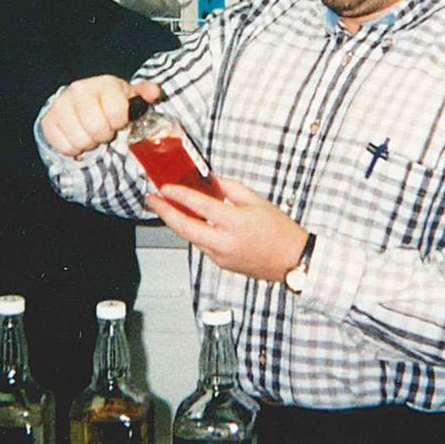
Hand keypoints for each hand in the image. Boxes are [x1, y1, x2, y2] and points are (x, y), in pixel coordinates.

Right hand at [40, 76, 161, 157]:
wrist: (78, 102)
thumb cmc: (109, 102)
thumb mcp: (128, 96)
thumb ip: (144, 94)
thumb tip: (154, 92)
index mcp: (104, 83)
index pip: (116, 112)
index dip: (119, 122)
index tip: (118, 121)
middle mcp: (80, 90)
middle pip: (97, 128)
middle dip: (104, 134)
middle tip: (103, 130)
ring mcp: (61, 104)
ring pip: (81, 140)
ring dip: (89, 143)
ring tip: (90, 133)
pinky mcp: (48, 120)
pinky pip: (65, 147)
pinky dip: (73, 148)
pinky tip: (76, 136)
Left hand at [146, 176, 308, 283]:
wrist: (293, 260)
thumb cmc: (279, 230)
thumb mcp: (256, 201)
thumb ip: (229, 188)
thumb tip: (209, 179)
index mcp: (235, 222)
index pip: (199, 205)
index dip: (178, 195)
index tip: (165, 187)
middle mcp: (225, 242)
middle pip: (184, 227)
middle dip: (164, 212)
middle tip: (151, 200)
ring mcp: (221, 256)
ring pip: (190, 238)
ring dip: (176, 222)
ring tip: (166, 207)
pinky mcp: (221, 264)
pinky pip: (202, 245)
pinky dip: (193, 232)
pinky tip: (189, 221)